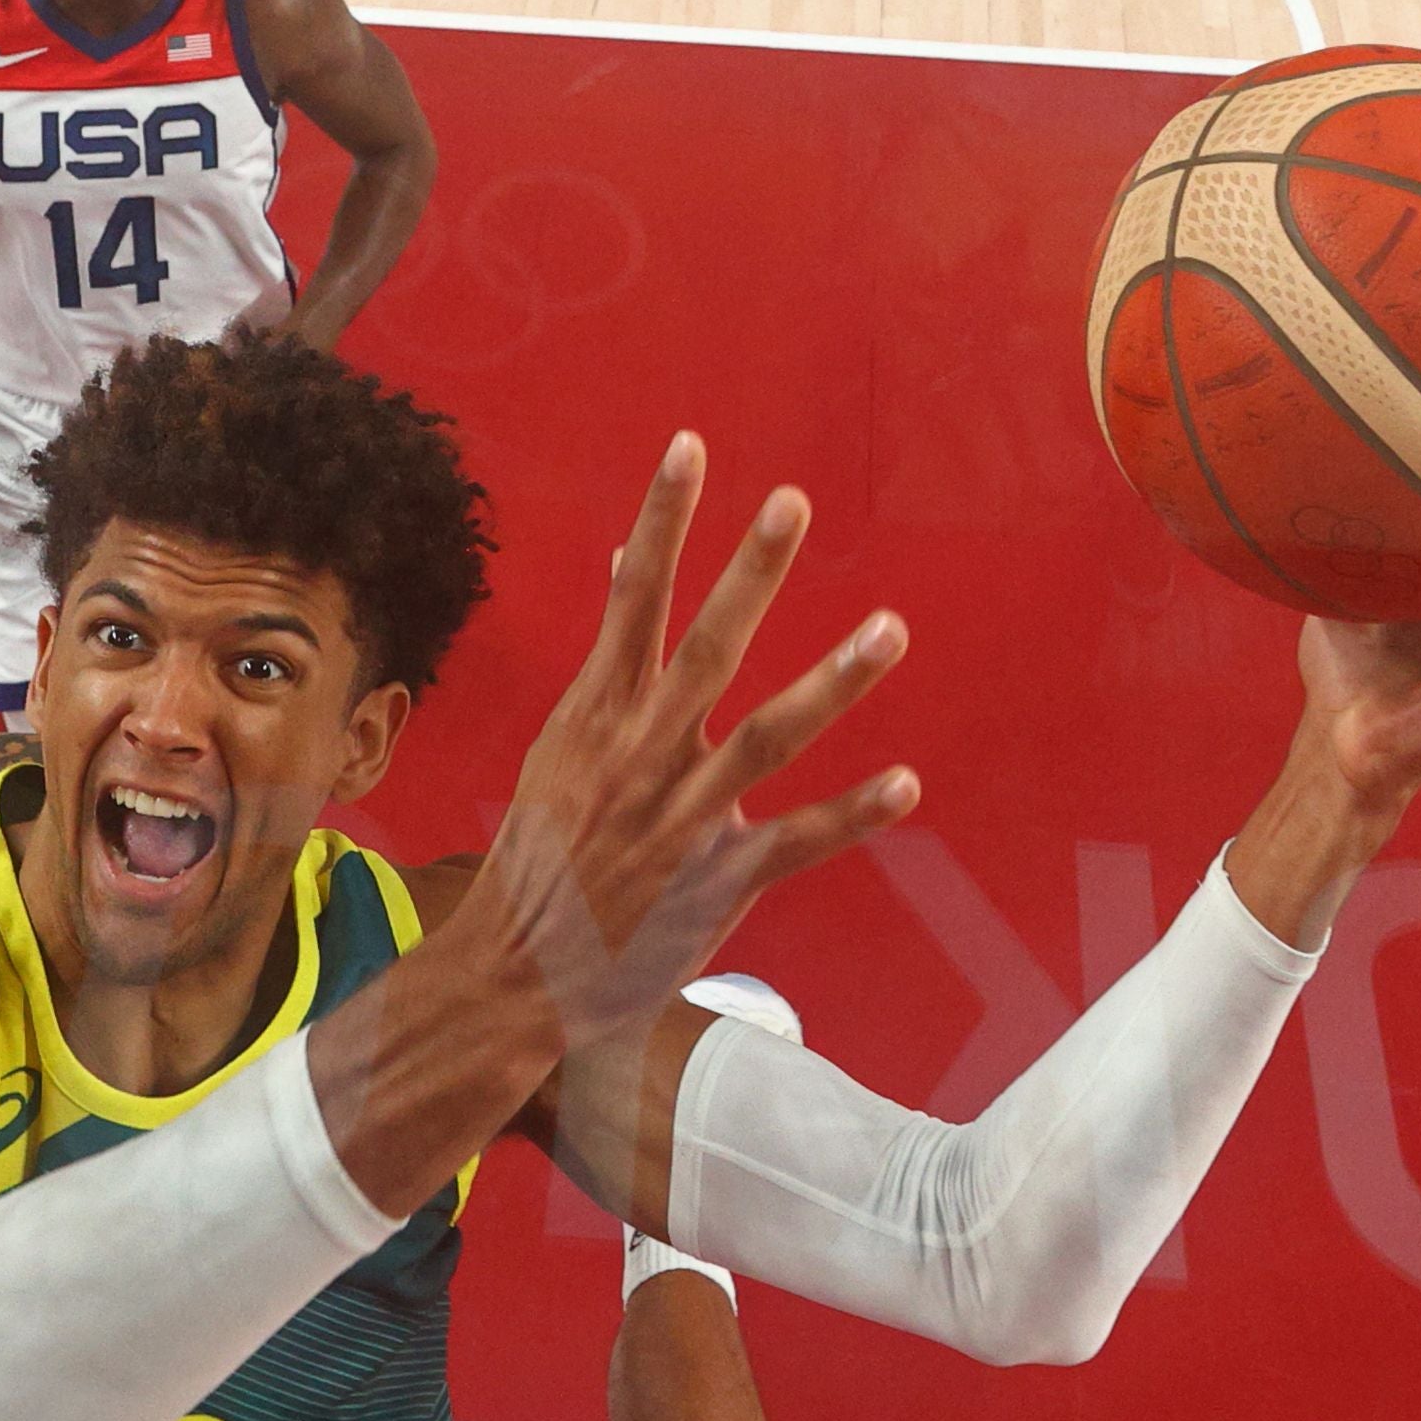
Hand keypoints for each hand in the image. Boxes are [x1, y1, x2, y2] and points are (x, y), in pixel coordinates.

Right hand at [450, 433, 916, 1046]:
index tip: (689, 449)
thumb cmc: (539, 857)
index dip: (663, 521)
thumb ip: (607, 663)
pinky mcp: (719, 882)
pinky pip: (797, 840)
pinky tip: (906, 784)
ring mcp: (684, 818)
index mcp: (596, 718)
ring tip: (889, 628)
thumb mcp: (558, 751)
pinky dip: (852, 813)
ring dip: (831, 681)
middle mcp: (642, 756)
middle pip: (707, 649)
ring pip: (768, 736)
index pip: (633, 600)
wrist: (514, 971)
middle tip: (792, 504)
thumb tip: (625, 569)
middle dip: (750, 574)